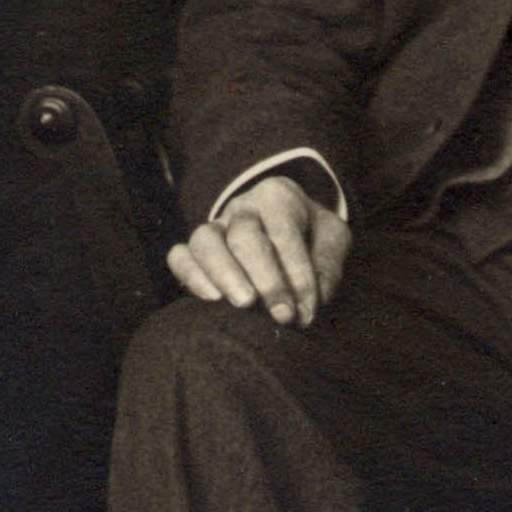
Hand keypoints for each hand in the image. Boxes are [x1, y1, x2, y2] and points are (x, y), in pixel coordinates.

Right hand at [170, 172, 351, 327]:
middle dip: (266, 278)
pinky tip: (212, 299)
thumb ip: (327, 265)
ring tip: (244, 304)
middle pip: (245, 236)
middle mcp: (242, 207)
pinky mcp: (194, 250)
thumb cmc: (311, 236)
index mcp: (278, 197)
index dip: (297, 273)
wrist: (288, 228)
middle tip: (282, 314)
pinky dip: (191, 276)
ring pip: (205, 241)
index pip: (284, 232)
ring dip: (225, 275)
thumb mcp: (332, 239)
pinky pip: (180, 256)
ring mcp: (215, 226)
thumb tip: (311, 300)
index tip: (306, 310)